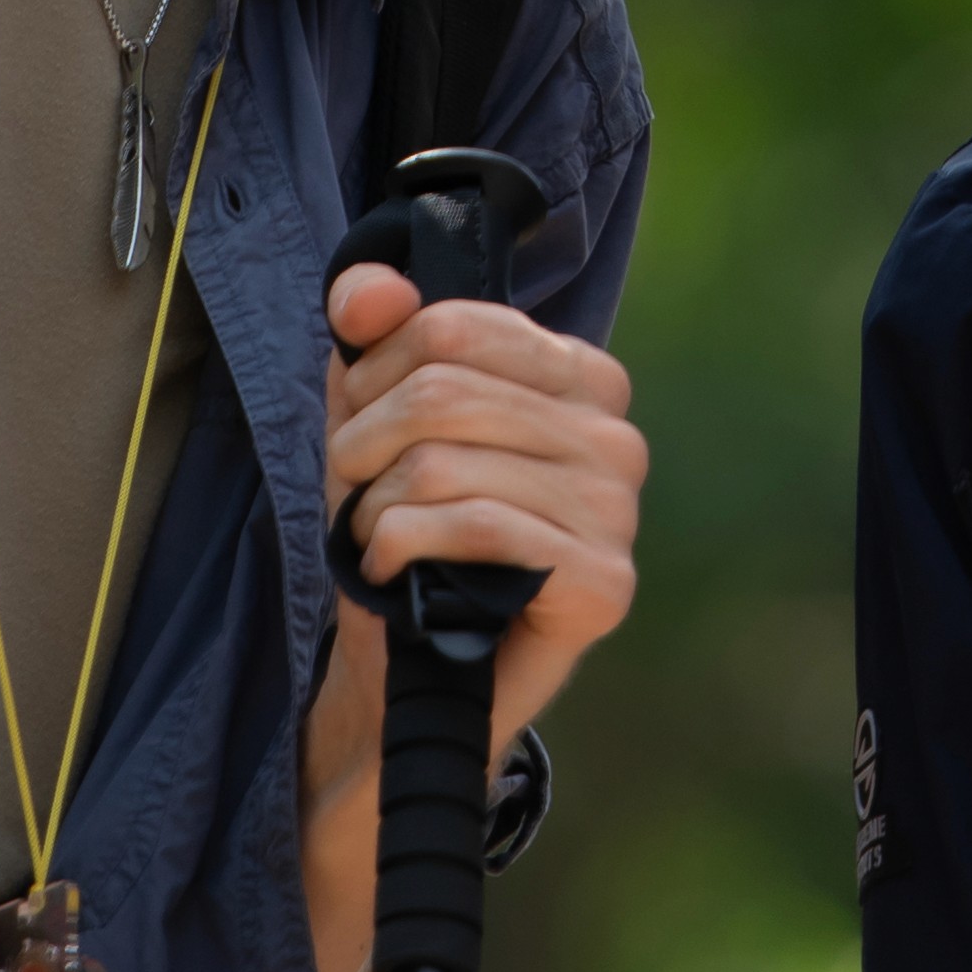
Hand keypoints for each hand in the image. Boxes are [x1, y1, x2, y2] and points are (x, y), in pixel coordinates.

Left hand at [290, 259, 642, 971]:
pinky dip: (404, 545)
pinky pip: (480, 525)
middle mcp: (617, 439)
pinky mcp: (605, 583)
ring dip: (377, 505)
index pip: (457, 325)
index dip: (377, 370)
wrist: (407, 682)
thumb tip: (366, 288)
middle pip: (446, 392)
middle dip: (365, 444)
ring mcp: (620, 513)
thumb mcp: (374, 424)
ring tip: (371, 539)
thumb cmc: (403, 542)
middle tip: (351, 494)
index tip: (354, 422)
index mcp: (582, 380)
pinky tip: (390, 572)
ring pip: (451, 459)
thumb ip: (373, 341)